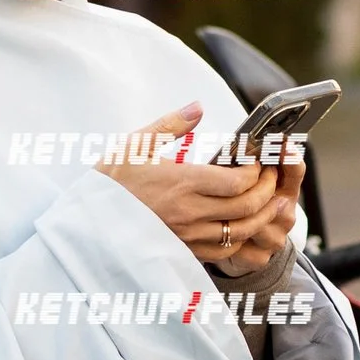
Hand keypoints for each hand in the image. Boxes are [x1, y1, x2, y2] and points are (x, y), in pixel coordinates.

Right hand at [99, 101, 286, 270]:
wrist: (85, 224)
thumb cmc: (108, 182)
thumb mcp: (135, 145)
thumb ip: (171, 124)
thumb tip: (198, 106)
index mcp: (180, 182)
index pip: (237, 181)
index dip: (256, 172)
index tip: (258, 161)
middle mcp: (188, 213)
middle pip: (246, 207)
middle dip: (267, 191)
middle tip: (273, 178)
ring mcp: (187, 237)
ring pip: (241, 232)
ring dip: (263, 217)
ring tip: (273, 202)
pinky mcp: (183, 252)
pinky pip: (224, 251)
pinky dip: (242, 239)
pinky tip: (246, 226)